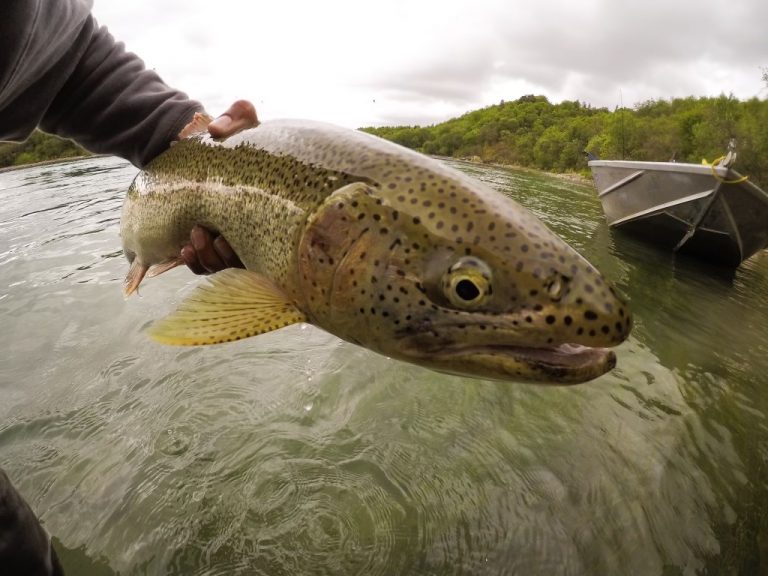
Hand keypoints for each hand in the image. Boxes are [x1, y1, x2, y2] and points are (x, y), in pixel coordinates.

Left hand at [178, 100, 256, 273]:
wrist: (212, 144)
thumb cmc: (236, 136)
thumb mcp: (240, 121)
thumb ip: (236, 116)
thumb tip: (216, 128)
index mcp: (267, 210)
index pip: (269, 240)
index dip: (250, 249)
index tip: (230, 235)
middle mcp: (254, 229)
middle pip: (242, 261)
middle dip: (223, 255)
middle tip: (210, 235)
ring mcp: (232, 238)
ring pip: (222, 266)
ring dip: (207, 258)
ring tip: (194, 237)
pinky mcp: (210, 240)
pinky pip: (205, 264)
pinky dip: (195, 261)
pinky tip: (185, 250)